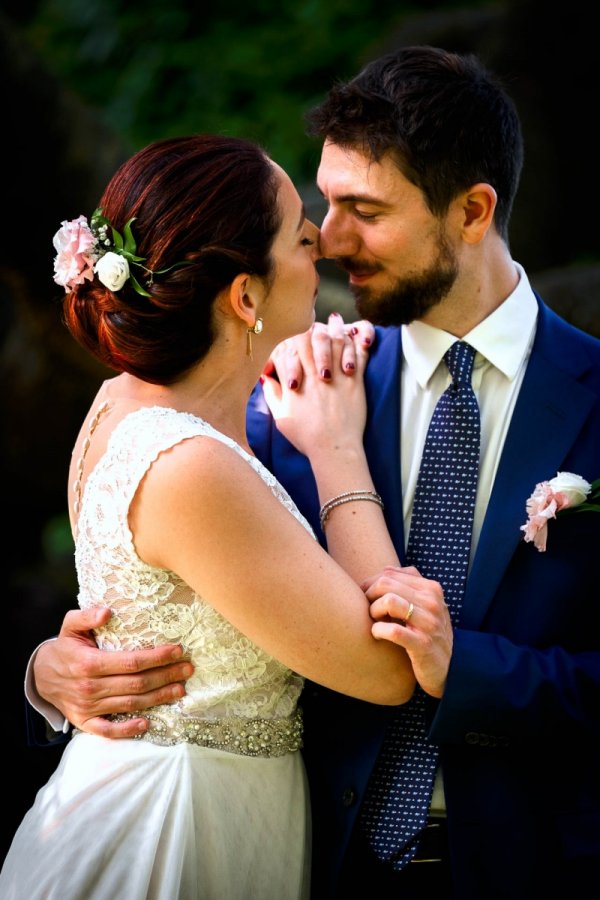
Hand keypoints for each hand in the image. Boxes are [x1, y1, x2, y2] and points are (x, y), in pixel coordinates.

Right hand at [34, 608, 193, 737]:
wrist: (41, 676)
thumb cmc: (65, 647)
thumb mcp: (70, 625)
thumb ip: (87, 616)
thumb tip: (107, 612)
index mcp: (89, 663)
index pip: (132, 662)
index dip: (157, 657)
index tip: (178, 651)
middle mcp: (90, 687)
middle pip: (137, 684)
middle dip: (166, 676)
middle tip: (188, 669)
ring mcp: (88, 707)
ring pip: (130, 704)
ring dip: (158, 698)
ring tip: (180, 689)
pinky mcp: (86, 722)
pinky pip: (108, 731)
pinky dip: (127, 731)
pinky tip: (147, 724)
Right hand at [261, 316, 368, 459]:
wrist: (334, 450)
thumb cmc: (306, 437)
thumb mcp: (280, 417)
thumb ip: (272, 394)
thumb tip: (266, 377)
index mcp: (295, 381)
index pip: (289, 349)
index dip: (291, 342)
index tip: (294, 341)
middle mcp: (314, 374)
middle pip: (310, 339)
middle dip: (311, 329)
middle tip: (315, 323)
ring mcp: (336, 376)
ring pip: (335, 341)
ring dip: (336, 329)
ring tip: (336, 320)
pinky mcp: (355, 381)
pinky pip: (358, 354)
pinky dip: (359, 342)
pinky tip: (358, 336)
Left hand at [363, 565, 451, 697]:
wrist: (448, 668)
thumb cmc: (429, 633)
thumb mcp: (426, 605)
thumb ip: (408, 584)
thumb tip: (385, 569)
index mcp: (431, 588)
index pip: (389, 574)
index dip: (369, 584)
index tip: (364, 597)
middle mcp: (432, 602)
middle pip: (385, 584)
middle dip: (368, 596)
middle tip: (367, 610)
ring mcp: (429, 623)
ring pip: (389, 602)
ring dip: (373, 611)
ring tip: (374, 621)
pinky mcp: (423, 644)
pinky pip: (392, 630)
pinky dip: (378, 631)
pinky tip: (377, 635)